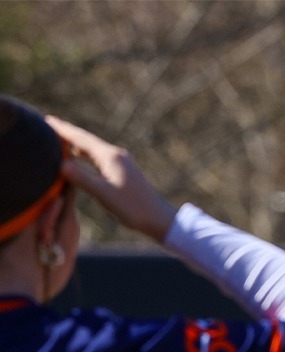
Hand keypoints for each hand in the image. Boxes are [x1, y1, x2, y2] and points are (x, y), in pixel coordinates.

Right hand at [45, 116, 176, 241]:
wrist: (158, 218)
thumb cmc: (132, 208)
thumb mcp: (103, 194)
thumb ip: (81, 178)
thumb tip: (60, 163)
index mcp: (110, 157)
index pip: (81, 139)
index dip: (63, 130)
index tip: (46, 120)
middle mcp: (116, 155)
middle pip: (86, 140)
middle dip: (67, 132)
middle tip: (48, 123)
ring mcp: (121, 162)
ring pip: (92, 148)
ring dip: (75, 142)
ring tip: (58, 137)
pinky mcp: (123, 170)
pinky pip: (98, 156)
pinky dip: (84, 152)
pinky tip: (78, 155)